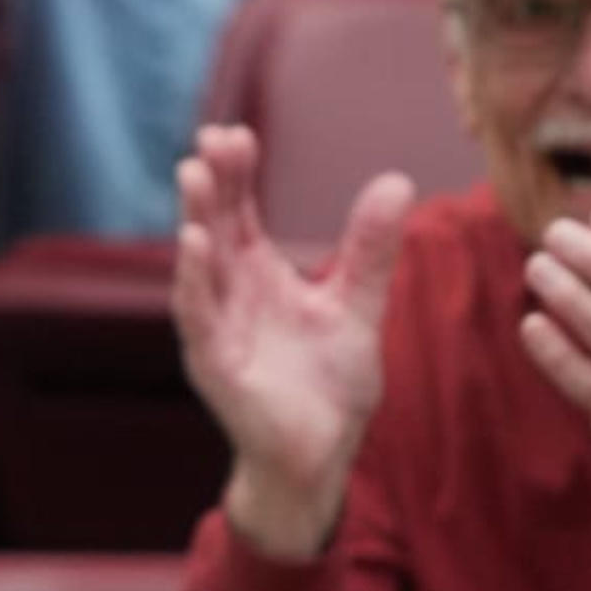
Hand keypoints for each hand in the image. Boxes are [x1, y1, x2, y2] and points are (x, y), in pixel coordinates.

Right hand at [170, 126, 409, 560]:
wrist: (322, 457)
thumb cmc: (329, 384)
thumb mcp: (357, 305)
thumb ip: (369, 248)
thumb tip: (397, 180)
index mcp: (257, 274)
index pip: (239, 212)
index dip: (236, 174)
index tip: (238, 133)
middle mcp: (229, 293)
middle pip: (214, 225)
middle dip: (211, 182)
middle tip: (212, 137)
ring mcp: (217, 327)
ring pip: (199, 263)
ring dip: (194, 217)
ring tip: (194, 173)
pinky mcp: (215, 363)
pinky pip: (198, 315)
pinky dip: (193, 279)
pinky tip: (194, 243)